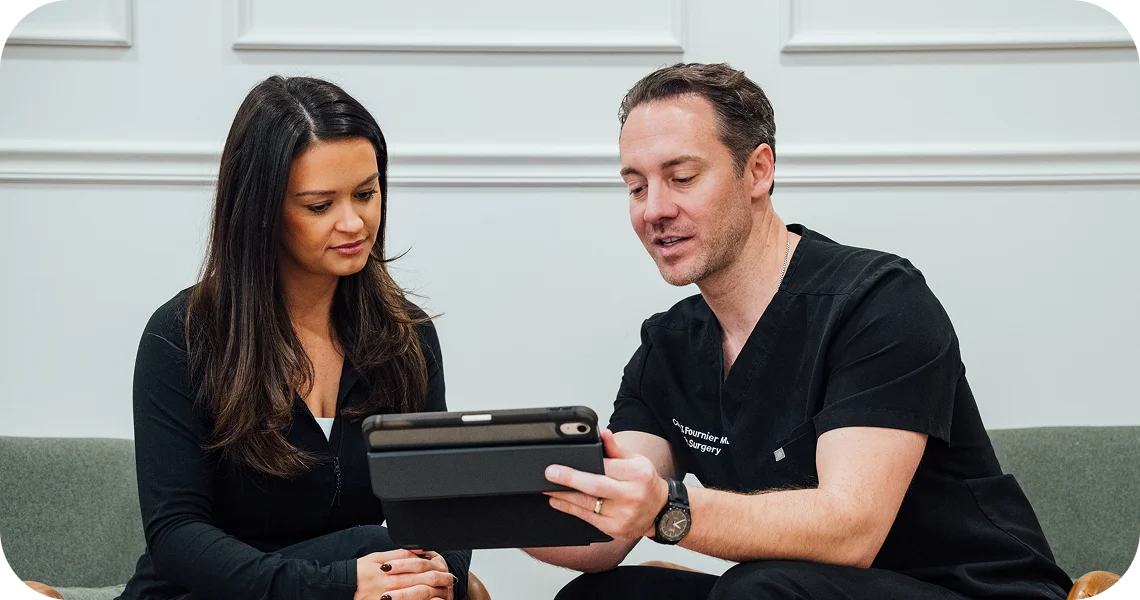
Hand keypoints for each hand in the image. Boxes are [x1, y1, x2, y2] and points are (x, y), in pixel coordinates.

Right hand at [354, 549, 454, 599]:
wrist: (342, 587)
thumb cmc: (359, 572)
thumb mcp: (376, 557)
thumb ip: (398, 555)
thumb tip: (416, 550)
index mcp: (391, 571)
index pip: (418, 569)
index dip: (435, 569)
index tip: (446, 569)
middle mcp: (391, 586)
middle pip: (421, 583)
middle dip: (439, 582)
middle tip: (450, 580)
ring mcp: (390, 599)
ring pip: (416, 597)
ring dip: (433, 595)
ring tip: (446, 594)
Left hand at [545, 428, 669, 539]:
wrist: (660, 510)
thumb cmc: (645, 483)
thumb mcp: (636, 460)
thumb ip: (616, 448)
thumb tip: (602, 433)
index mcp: (637, 474)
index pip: (606, 467)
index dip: (583, 465)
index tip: (562, 462)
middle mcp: (631, 495)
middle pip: (595, 486)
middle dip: (569, 479)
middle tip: (551, 473)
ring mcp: (623, 515)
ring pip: (588, 505)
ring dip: (564, 496)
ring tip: (549, 488)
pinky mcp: (615, 529)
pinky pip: (588, 518)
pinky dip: (571, 509)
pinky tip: (559, 501)